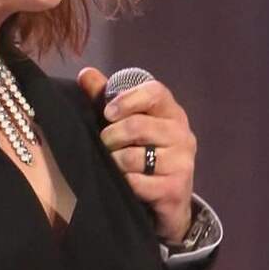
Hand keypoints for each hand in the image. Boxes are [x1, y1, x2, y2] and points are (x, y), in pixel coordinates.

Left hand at [78, 67, 194, 243]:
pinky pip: (136, 182)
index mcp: (171, 112)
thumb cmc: (142, 149)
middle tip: (106, 144)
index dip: (127, 100)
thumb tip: (86, 73)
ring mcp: (182, 162)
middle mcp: (182, 134)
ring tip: (116, 164)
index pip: (155, 92)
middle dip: (111, 136)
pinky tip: (127, 183)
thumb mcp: (123, 121)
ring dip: (114, 162)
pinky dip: (124, 183)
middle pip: (137, 126)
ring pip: (133, 157)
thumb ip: (104, 97)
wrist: (168, 196)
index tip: (107, 113)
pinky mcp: (176, 189)